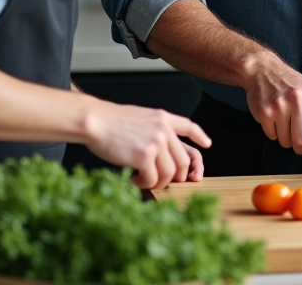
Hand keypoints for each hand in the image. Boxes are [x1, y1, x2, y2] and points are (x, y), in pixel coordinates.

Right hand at [82, 99, 211, 189]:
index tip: (206, 144)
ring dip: (157, 183)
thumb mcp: (139, 117)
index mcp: (162, 118)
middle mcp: (163, 129)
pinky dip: (144, 185)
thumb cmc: (110, 121)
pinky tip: (134, 180)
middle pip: (182, 160)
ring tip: (143, 181)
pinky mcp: (145, 156)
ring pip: (169, 173)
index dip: (200, 136)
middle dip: (175, 176)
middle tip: (161, 181)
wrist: (95, 120)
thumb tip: (159, 149)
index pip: (188, 126)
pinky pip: (152, 179)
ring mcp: (156, 142)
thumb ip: (153, 129)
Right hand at [243, 55, 301, 163]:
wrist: (263, 70)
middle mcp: (298, 99)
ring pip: (286, 142)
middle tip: (299, 139)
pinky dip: (274, 133)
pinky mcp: (265, 112)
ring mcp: (280, 106)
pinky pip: (272, 137)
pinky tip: (274, 118)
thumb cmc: (290, 84)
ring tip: (284, 120)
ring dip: (286, 138)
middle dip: (301, 147)